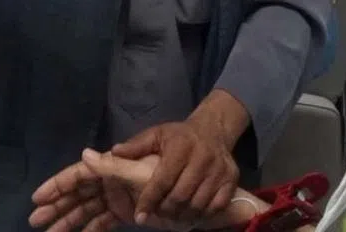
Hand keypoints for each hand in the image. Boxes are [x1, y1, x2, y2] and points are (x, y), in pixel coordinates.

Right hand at [30, 151, 182, 231]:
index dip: (58, 185)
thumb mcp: (141, 167)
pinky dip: (88, 230)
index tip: (37, 198)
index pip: (79, 176)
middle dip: (56, 207)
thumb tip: (84, 154)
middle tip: (34, 221)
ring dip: (67, 222)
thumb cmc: (171, 167)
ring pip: (86, 211)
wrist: (197, 182)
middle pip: (77, 195)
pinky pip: (102, 222)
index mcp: (113, 167)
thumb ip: (114, 165)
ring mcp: (117, 197)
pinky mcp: (125, 212)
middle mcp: (111, 182)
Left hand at [111, 120, 239, 225]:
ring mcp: (220, 169)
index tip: (139, 216)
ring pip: (197, 204)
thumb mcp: (157, 135)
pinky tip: (191, 211)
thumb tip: (113, 153)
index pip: (163, 180)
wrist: (214, 129)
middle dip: (164, 210)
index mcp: (182, 146)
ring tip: (172, 214)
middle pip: (180, 196)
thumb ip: (136, 146)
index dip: (149, 200)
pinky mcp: (231, 179)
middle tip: (157, 213)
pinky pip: (216, 206)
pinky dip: (202, 213)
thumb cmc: (179, 136)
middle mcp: (203, 157)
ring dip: (182, 215)